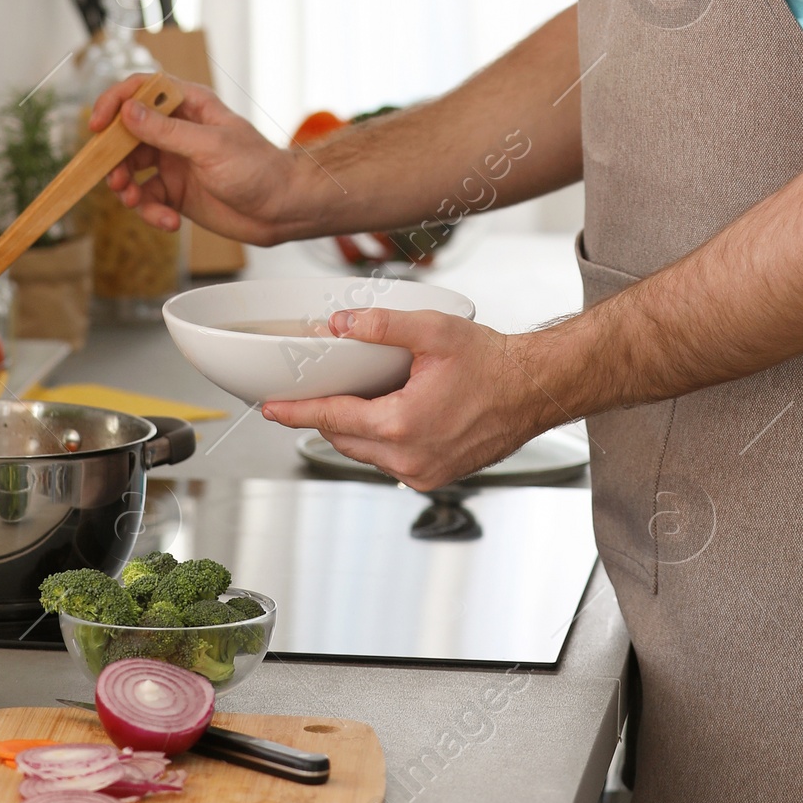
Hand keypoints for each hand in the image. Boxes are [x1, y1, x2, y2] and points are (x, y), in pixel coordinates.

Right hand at [88, 78, 304, 247]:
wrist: (283, 209)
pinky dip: (150, 211)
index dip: (115, 103)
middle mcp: (177, 130)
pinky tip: (168, 222)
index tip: (97, 125)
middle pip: (127, 134)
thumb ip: (167, 131)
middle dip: (115, 157)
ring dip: (127, 187)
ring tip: (135, 202)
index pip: (141, 91)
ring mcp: (174, 161)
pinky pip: (148, 199)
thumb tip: (128, 112)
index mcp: (188, 105)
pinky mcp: (176, 192)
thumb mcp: (211, 147)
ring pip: (131, 169)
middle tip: (115, 178)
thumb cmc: (259, 168)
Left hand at [260, 308, 557, 490]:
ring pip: (366, 452)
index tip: (270, 408)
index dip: (296, 412)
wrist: (533, 390)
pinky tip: (392, 412)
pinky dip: (381, 440)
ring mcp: (423, 473)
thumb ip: (382, 326)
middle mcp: (409, 458)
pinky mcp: (435, 477)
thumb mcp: (433, 331)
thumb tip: (340, 325)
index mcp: (401, 424)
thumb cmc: (492, 362)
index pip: (331, 418)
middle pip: (345, 437)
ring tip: (360, 395)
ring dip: (355, 427)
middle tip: (319, 388)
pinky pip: (391, 461)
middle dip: (327, 414)